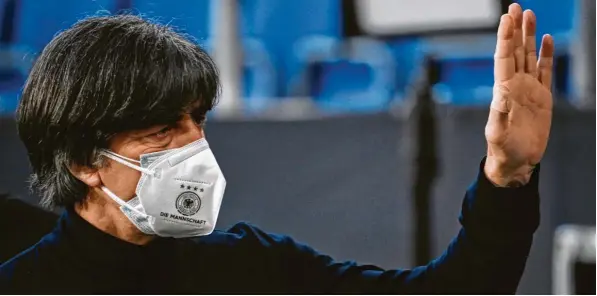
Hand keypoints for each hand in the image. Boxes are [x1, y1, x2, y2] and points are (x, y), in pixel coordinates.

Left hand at [484, 4, 553, 186]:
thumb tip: (500, 95)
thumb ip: (499, 114)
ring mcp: (529, 90)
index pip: (504, 57)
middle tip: (516, 7)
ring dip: (529, 36)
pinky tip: (545, 40)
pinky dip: (545, 55)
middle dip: (515, 29)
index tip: (506, 18)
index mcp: (503, 90)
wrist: (516, 162)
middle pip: (515, 51)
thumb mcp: (498, 133)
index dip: (505, 38)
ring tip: (529, 15)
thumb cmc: (503, 149)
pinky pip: (544, 71)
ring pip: (529, 56)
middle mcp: (515, 86)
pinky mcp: (542, 97)